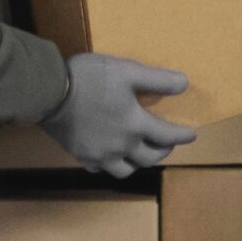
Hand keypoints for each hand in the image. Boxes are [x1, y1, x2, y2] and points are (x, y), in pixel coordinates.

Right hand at [40, 53, 196, 177]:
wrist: (49, 92)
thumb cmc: (90, 78)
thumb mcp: (127, 71)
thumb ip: (157, 79)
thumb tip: (184, 84)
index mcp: (136, 125)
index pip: (168, 135)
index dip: (182, 136)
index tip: (192, 136)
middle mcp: (122, 146)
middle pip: (149, 158)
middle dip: (163, 151)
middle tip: (166, 144)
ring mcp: (100, 155)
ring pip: (126, 169)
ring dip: (138, 163)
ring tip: (139, 153)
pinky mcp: (81, 155)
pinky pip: (101, 168)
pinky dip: (110, 164)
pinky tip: (110, 156)